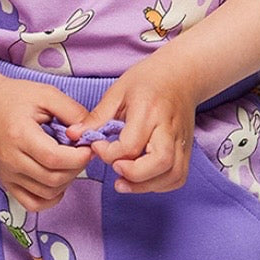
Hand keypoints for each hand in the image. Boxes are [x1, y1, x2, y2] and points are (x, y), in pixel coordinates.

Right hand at [0, 76, 94, 213]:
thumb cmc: (15, 97)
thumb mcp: (46, 94)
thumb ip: (72, 111)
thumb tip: (91, 133)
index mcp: (19, 135)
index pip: (54, 158)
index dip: (78, 157)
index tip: (89, 146)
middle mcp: (10, 159)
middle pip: (53, 178)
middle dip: (76, 168)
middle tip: (82, 152)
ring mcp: (7, 174)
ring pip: (46, 193)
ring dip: (67, 181)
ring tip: (70, 161)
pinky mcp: (6, 182)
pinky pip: (32, 203)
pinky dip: (50, 198)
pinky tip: (57, 180)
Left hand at [64, 54, 198, 193]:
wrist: (181, 74)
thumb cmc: (148, 80)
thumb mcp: (118, 91)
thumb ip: (97, 117)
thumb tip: (73, 135)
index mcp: (148, 110)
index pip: (131, 144)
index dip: (109, 153)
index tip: (97, 146)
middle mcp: (168, 127)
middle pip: (160, 162)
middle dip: (134, 175)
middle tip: (115, 169)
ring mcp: (181, 140)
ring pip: (173, 174)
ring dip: (147, 186)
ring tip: (124, 182)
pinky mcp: (187, 149)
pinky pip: (178, 176)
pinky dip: (160, 185)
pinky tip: (142, 180)